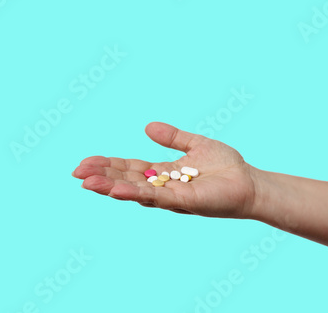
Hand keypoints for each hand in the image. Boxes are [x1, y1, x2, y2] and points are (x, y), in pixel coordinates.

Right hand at [72, 122, 258, 218]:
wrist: (250, 182)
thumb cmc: (226, 166)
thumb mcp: (195, 144)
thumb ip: (172, 138)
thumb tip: (146, 126)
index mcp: (164, 173)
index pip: (130, 169)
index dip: (108, 166)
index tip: (85, 163)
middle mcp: (164, 187)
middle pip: (128, 181)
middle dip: (102, 177)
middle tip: (77, 173)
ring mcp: (173, 196)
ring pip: (136, 191)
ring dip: (111, 187)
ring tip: (87, 183)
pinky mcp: (186, 201)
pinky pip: (157, 197)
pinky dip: (136, 193)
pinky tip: (117, 189)